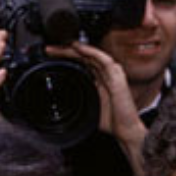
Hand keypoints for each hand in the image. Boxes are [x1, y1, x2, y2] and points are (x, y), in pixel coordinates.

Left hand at [46, 42, 147, 175]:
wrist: (125, 130)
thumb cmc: (111, 122)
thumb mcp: (88, 107)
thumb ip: (79, 99)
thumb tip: (62, 100)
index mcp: (99, 79)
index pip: (81, 62)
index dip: (66, 57)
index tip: (51, 56)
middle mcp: (105, 73)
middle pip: (84, 56)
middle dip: (66, 51)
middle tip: (49, 48)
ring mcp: (112, 73)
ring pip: (91, 55)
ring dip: (76, 49)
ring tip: (61, 45)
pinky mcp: (117, 76)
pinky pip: (103, 60)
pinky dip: (91, 52)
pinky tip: (79, 48)